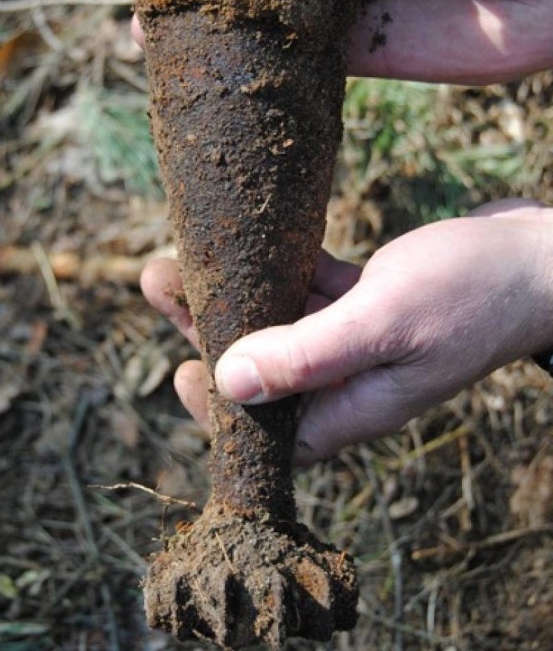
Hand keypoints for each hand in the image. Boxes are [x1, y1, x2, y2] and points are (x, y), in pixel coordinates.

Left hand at [141, 201, 552, 461]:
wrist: (538, 260)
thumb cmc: (475, 293)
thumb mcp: (387, 322)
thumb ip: (310, 355)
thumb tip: (230, 385)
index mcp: (354, 405)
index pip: (269, 432)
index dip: (218, 411)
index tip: (180, 369)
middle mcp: (350, 379)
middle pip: (262, 366)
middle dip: (207, 327)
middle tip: (161, 279)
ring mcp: (360, 339)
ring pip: (279, 322)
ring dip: (235, 292)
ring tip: (184, 253)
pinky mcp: (370, 300)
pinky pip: (312, 291)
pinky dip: (283, 271)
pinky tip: (255, 243)